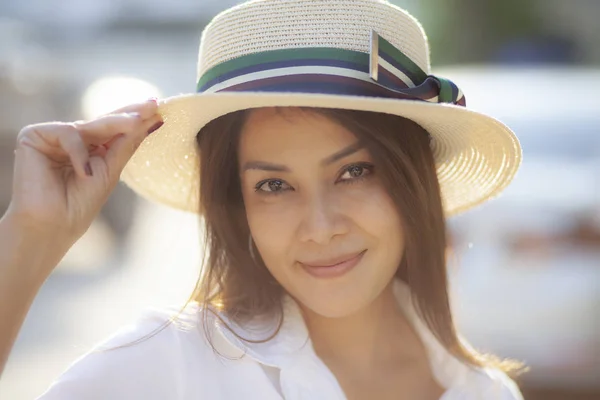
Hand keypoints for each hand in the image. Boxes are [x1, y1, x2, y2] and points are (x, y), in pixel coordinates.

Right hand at [5, 99, 162, 247]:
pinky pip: (68, 134)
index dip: (135, 117)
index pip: (113, 128)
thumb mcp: (111, 170)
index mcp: (89, 148)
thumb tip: (154, 119)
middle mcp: (71, 140)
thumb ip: (127, 143)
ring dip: (115, 123)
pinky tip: (84, 173)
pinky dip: (79, 153)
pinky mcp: (34, 136)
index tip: (159, 107)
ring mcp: (52, 137)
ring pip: (90, 124)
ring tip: (136, 123)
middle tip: (154, 104)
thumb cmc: (80, 204)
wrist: (53, 226)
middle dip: (130, 113)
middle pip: (104, 121)